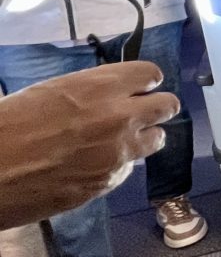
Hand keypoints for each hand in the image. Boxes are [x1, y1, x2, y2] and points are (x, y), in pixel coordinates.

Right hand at [0, 62, 178, 229]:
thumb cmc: (5, 127)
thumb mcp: (48, 93)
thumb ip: (88, 93)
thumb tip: (105, 96)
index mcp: (100, 86)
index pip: (150, 74)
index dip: (144, 81)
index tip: (137, 87)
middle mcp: (120, 117)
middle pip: (168, 106)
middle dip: (156, 108)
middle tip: (139, 113)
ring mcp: (119, 153)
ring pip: (157, 139)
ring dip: (142, 137)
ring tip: (116, 141)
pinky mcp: (109, 182)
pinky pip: (128, 168)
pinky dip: (117, 165)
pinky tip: (90, 165)